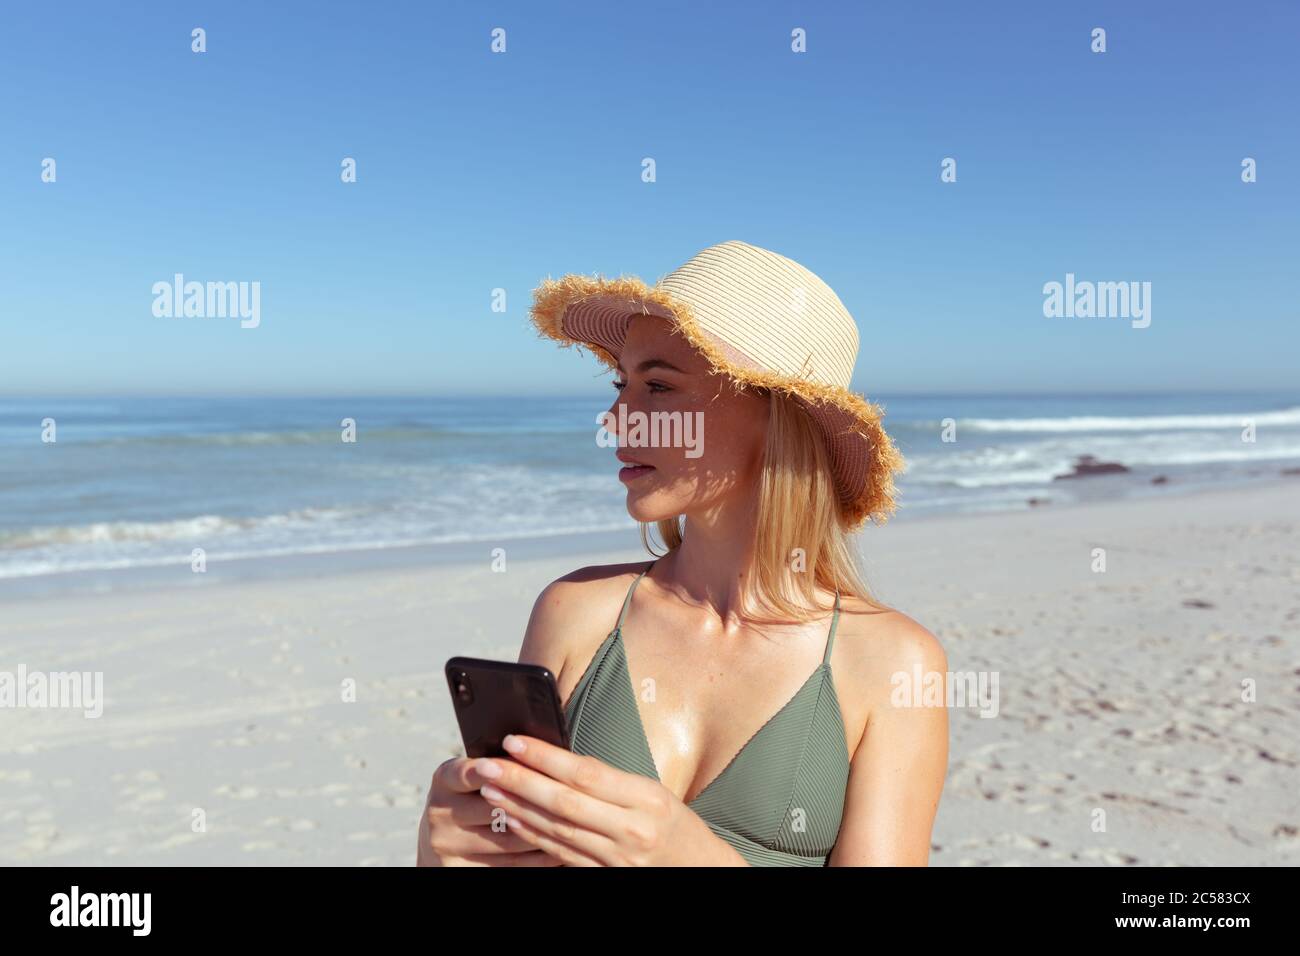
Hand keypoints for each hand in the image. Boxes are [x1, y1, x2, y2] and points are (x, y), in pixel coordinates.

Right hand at [417, 754, 565, 865]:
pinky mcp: (461, 870)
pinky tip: (563, 847)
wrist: (448, 840)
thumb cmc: (473, 798)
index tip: (505, 764)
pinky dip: (541, 856)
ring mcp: (448, 844)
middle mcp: (440, 812)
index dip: (487, 769)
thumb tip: (542, 755)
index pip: (465, 772)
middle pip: (494, 807)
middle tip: (568, 795)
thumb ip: (499, 766)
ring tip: (575, 822)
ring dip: (546, 830)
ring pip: (509, 839)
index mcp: (445, 780)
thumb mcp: (475, 777)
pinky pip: (511, 865)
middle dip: (532, 801)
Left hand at [473, 733, 746, 865]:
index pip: (585, 773)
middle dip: (520, 780)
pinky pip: (560, 853)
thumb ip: (609, 780)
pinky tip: (512, 818)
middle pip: (564, 802)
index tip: (514, 740)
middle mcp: (631, 830)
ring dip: (518, 808)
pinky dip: (533, 835)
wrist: (699, 869)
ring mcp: (616, 858)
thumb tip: (559, 758)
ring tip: (490, 787)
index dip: (545, 757)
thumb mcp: (652, 791)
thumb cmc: (675, 824)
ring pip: (556, 830)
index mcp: (646, 798)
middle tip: (487, 764)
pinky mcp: (604, 876)